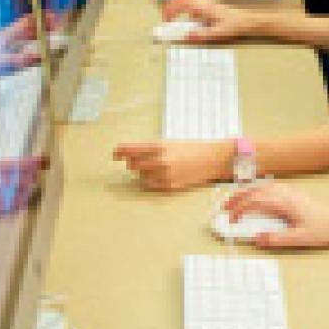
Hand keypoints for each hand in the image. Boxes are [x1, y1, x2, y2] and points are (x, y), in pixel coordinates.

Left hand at [113, 141, 230, 190]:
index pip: (130, 149)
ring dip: (145, 173)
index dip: (120, 152)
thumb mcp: (171, 143)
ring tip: (159, 168)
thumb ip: (151, 149)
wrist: (213, 159)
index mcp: (158, 146)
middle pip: (133, 165)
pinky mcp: (170, 185)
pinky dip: (153, 181)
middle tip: (142, 161)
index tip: (115, 154)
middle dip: (135, 163)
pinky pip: (152, 185)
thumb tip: (131, 156)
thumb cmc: (193, 149)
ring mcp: (164, 174)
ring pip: (141, 176)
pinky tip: (163, 176)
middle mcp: (159, 160)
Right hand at [160, 0, 261, 43]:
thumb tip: (186, 36)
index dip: (170, 10)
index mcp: (203, 7)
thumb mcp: (218, 33)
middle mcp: (204, 3)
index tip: (167, 21)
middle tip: (169, 21)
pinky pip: (196, 8)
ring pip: (189, 3)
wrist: (247, 22)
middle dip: (173, 8)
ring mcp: (207, 5)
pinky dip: (190, 15)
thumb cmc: (234, 26)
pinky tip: (195, 26)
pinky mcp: (210, 9)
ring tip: (181, 25)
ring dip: (181, 12)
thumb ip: (202, 35)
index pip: (181, 2)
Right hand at [223, 182, 328, 248]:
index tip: (231, 220)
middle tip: (224, 207)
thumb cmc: (326, 229)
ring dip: (247, 193)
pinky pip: (272, 188)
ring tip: (236, 201)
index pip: (255, 202)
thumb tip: (257, 239)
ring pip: (264, 187)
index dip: (239, 210)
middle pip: (256, 191)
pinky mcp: (297, 195)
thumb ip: (277, 239)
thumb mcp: (301, 239)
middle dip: (238, 198)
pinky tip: (258, 197)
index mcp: (285, 202)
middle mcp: (287, 194)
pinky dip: (259, 191)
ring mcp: (292, 192)